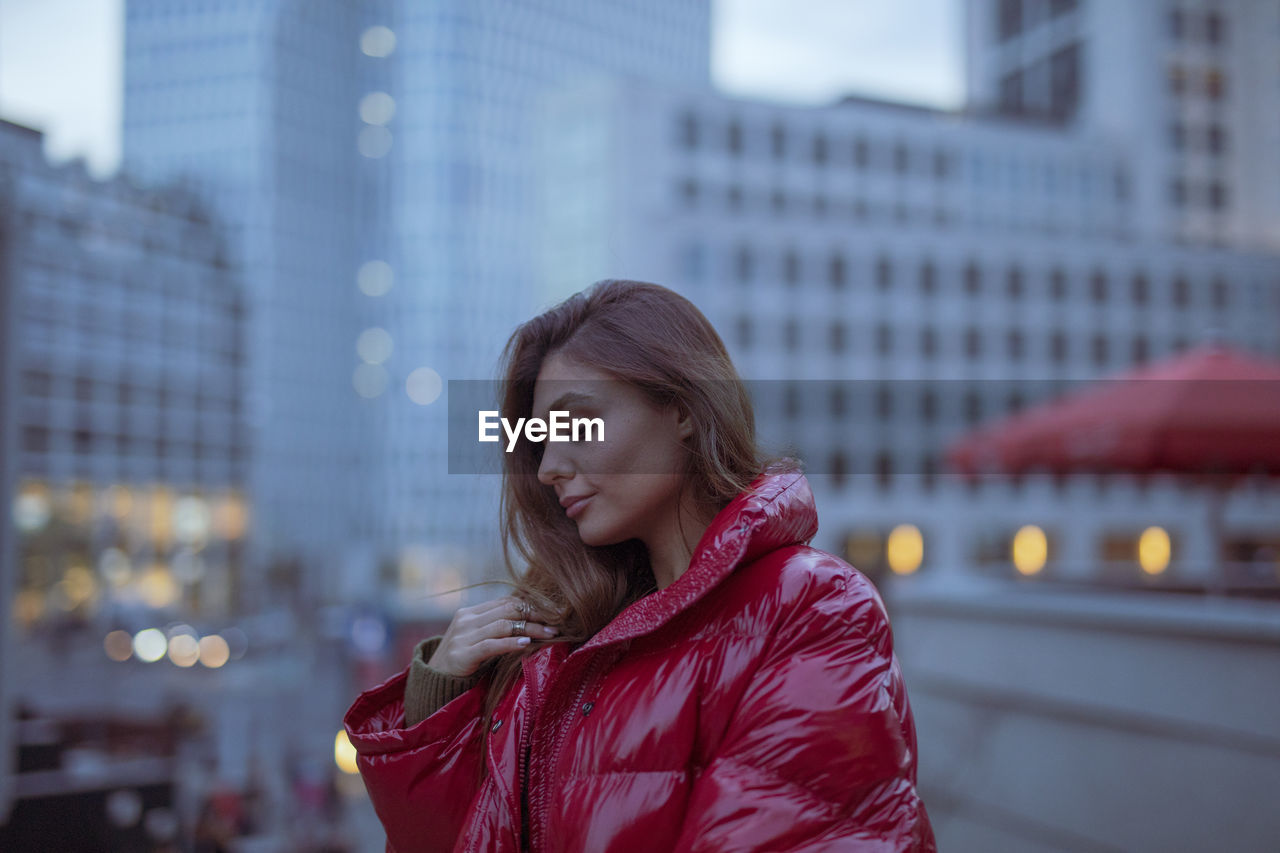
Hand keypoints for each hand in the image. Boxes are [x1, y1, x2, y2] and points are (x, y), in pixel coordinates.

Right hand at [427, 596, 559, 677]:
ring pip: (504, 625)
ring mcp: (463, 636)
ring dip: (531, 628)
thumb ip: (496, 628)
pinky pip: (491, 645)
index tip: (553, 612)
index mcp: (470, 612)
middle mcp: (466, 620)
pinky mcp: (462, 654)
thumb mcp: (477, 639)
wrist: (434, 681)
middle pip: (508, 609)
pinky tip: (526, 645)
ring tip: (550, 633)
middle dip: (536, 614)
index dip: (531, 604)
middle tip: (558, 621)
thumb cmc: (462, 661)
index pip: (506, 601)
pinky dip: (511, 643)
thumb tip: (530, 622)